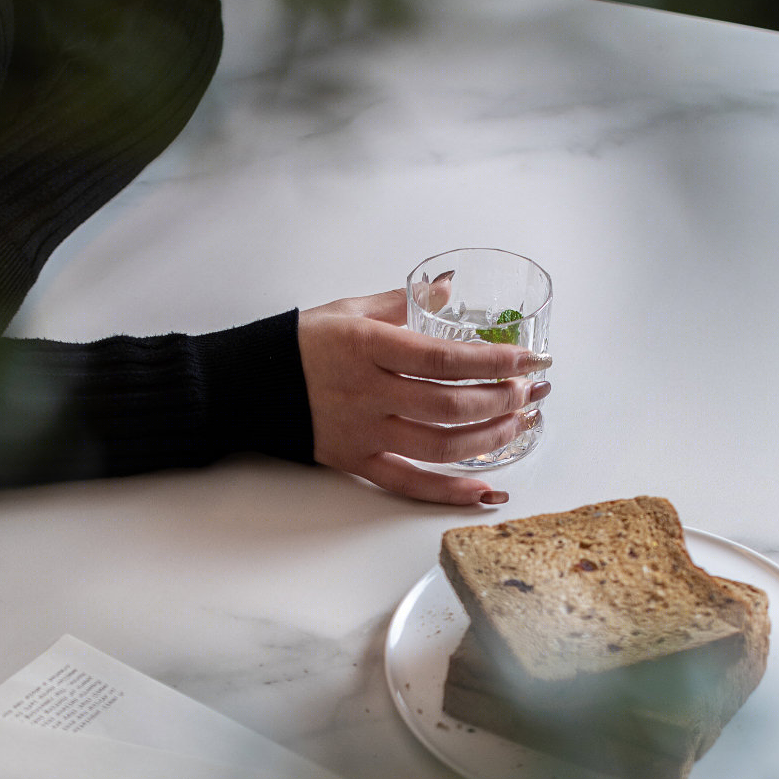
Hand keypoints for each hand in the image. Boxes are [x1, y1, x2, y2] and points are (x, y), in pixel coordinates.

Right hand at [297, 288, 551, 503]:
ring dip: (489, 438)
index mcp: (368, 346)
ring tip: (518, 424)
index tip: (529, 358)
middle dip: (501, 399)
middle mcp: (368, 392)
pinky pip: (411, 483)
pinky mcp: (357, 461)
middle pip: (450, 404)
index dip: (495, 361)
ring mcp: (363, 432)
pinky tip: (486, 490)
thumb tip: (449, 287)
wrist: (249, 386)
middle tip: (528, 391)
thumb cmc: (303, 344)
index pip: (444, 358)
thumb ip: (405, 301)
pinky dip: (451, 491)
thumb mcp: (351, 309)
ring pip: (440, 445)